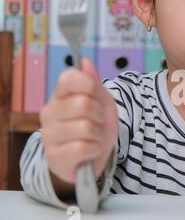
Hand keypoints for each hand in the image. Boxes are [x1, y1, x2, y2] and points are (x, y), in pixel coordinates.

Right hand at [40, 58, 118, 184]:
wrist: (91, 158)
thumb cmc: (95, 127)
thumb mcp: (102, 103)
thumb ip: (94, 83)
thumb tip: (85, 61)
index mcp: (60, 95)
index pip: (69, 78)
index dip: (89, 86)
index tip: (95, 97)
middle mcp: (49, 112)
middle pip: (83, 103)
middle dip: (100, 115)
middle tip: (97, 122)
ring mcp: (48, 135)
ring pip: (85, 127)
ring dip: (99, 135)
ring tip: (94, 138)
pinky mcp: (54, 157)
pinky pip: (83, 148)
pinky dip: (95, 149)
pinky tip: (90, 150)